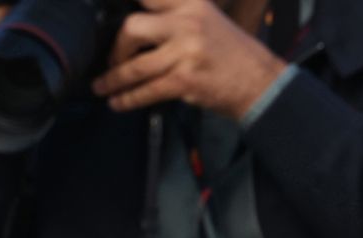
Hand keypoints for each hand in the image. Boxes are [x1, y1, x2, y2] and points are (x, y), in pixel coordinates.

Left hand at [91, 0, 287, 119]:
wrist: (259, 81)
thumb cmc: (230, 54)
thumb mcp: (206, 20)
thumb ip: (174, 18)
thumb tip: (133, 26)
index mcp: (192, 3)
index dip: (126, 1)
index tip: (104, 10)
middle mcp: (188, 22)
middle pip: (132, 27)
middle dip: (117, 47)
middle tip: (114, 60)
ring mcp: (186, 51)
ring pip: (134, 66)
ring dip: (112, 79)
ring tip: (102, 87)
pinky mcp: (184, 80)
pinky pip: (145, 90)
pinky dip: (127, 99)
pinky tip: (118, 102)